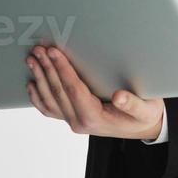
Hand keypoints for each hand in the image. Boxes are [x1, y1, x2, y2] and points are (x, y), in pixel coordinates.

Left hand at [25, 44, 164, 139]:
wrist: (143, 128)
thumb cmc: (144, 116)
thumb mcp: (146, 109)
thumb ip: (133, 105)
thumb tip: (119, 97)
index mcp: (94, 118)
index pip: (73, 90)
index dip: (62, 69)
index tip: (53, 52)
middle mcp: (80, 122)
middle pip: (58, 92)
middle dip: (46, 69)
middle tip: (38, 50)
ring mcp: (73, 121)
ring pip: (49, 100)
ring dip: (39, 78)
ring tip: (32, 60)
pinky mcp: (71, 117)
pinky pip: (50, 109)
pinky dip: (37, 96)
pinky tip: (31, 83)